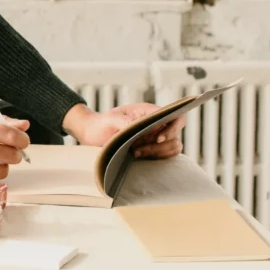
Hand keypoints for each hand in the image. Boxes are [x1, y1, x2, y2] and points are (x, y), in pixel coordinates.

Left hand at [63, 102, 184, 158]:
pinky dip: (157, 158)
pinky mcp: (153, 149)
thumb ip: (125, 121)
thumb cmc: (102, 123)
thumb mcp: (110, 119)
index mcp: (149, 112)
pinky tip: (138, 157)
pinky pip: (167, 155)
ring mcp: (157, 137)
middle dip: (159, 145)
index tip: (158, 138)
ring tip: (136, 153)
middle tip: (137, 149)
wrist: (94, 133)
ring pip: (174, 147)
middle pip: (175, 136)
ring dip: (158, 153)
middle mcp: (157, 124)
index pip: (174, 116)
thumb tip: (139, 125)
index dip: (172, 128)